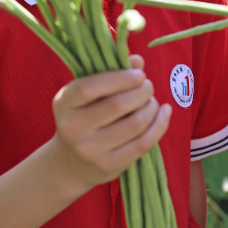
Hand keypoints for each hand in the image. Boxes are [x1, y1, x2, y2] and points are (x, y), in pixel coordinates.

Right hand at [48, 54, 171, 190]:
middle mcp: (72, 128)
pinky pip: (143, 143)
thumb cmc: (84, 117)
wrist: (71, 163)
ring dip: (152, 107)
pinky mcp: (108, 166)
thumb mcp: (88, 94)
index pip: (89, 87)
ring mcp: (90, 150)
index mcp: (64, 103)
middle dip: (142, 91)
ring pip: (135, 123)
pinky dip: (160, 124)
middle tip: (147, 86)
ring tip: (151, 101)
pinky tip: (164, 113)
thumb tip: (137, 60)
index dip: (119, 78)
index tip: (139, 74)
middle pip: (118, 104)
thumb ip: (110, 73)